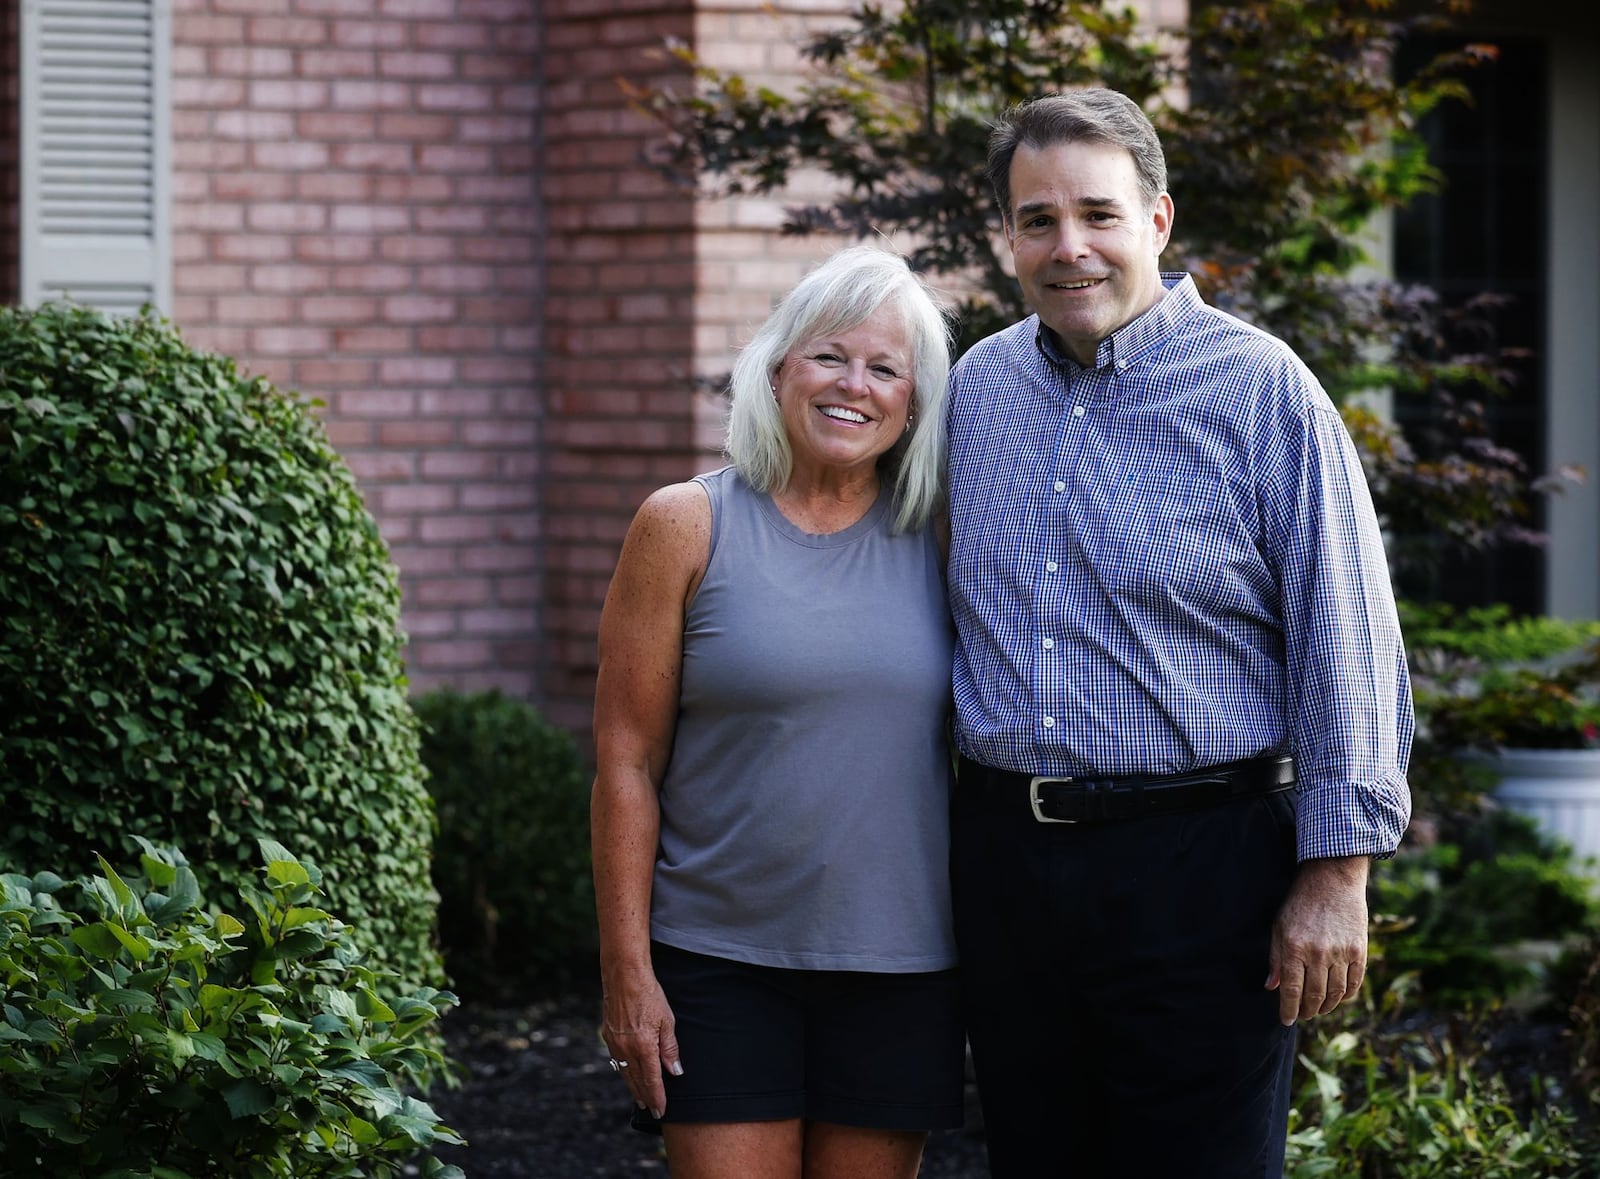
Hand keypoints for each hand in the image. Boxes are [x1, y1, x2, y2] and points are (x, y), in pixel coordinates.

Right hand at [600, 967, 682, 1117]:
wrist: (624, 976)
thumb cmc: (650, 995)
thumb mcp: (667, 1021)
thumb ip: (670, 1048)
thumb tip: (675, 1071)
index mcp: (644, 1046)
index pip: (652, 1080)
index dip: (658, 1097)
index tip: (662, 1110)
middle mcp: (626, 1049)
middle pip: (637, 1081)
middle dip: (646, 1097)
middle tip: (653, 1110)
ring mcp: (615, 1044)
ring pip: (625, 1073)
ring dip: (633, 1088)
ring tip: (641, 1099)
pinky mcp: (608, 1036)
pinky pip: (617, 1061)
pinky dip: (624, 1072)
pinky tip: (628, 1075)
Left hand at [1265, 855, 1369, 1024]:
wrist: (1332, 879)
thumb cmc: (1300, 903)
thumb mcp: (1279, 926)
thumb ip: (1276, 958)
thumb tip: (1271, 987)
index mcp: (1294, 947)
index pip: (1291, 990)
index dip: (1288, 1010)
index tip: (1286, 1020)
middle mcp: (1318, 953)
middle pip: (1314, 996)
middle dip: (1307, 1010)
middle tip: (1302, 1015)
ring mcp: (1341, 953)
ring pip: (1336, 994)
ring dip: (1327, 1007)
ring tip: (1318, 1009)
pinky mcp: (1359, 950)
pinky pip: (1354, 983)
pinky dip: (1346, 996)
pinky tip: (1339, 998)